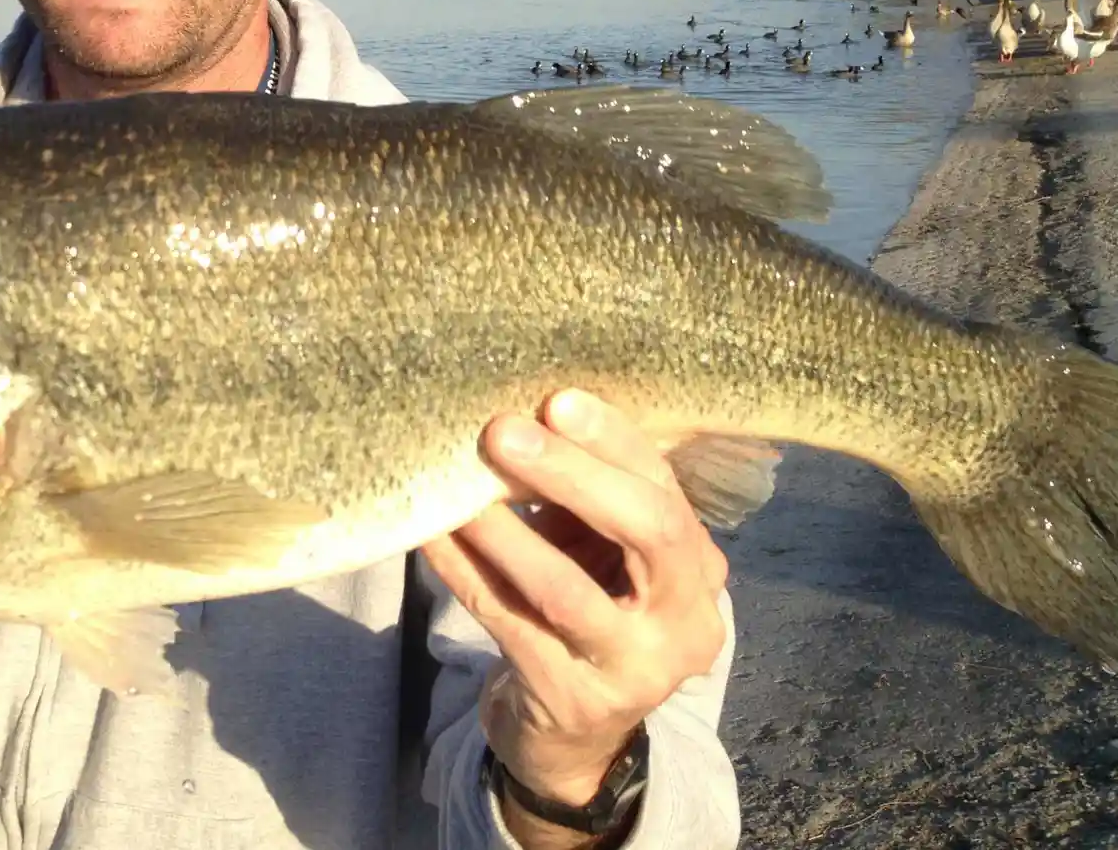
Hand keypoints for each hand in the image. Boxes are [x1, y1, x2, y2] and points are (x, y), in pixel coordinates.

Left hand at [421, 390, 728, 810]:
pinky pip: (505, 620)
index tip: (555, 400)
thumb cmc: (590, 603)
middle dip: (572, 474)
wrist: (573, 729)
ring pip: (564, 589)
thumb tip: (524, 409)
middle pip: (645, 532)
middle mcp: (684, 622)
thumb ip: (588, 492)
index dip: (613, 441)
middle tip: (502, 433)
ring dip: (503, 530)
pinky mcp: (569, 699)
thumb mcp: (607, 550)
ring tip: (458, 487)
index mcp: (699, 569)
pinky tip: (430, 533)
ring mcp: (632, 670)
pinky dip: (463, 571)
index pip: (665, 491)